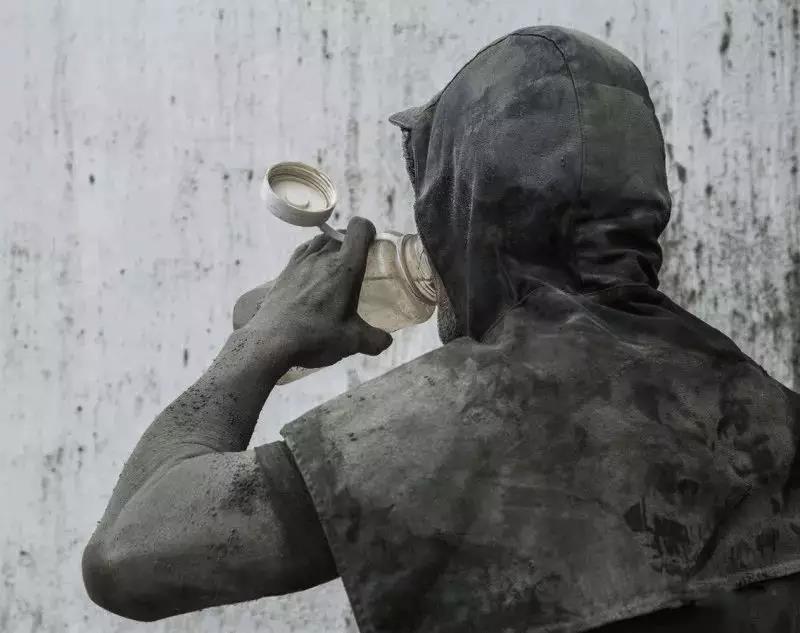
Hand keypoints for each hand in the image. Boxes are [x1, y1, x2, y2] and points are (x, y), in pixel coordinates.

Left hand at [244, 216, 392, 368]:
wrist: (272, 340)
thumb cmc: (316, 336)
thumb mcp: (352, 341)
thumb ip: (375, 340)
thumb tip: (386, 341)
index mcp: (345, 267)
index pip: (359, 229)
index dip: (369, 230)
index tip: (373, 244)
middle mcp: (324, 257)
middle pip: (341, 234)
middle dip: (352, 243)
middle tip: (358, 263)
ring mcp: (302, 261)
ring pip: (321, 240)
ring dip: (332, 246)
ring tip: (337, 266)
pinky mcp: (286, 270)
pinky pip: (304, 250)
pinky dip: (313, 253)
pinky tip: (314, 271)